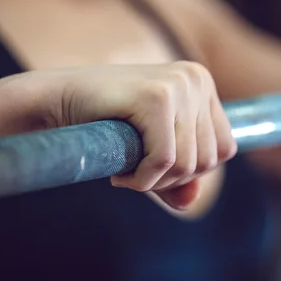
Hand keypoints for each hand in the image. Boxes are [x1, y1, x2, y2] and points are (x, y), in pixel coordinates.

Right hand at [34, 61, 236, 209]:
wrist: (56, 101)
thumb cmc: (104, 125)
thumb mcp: (149, 152)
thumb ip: (175, 178)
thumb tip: (190, 203)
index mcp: (202, 83)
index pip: (225, 148)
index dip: (191, 172)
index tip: (156, 169)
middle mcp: (196, 78)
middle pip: (210, 159)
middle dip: (172, 180)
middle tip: (137, 173)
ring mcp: (179, 84)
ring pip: (189, 164)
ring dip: (154, 182)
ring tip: (127, 171)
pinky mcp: (157, 97)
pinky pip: (165, 161)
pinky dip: (142, 180)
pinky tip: (120, 174)